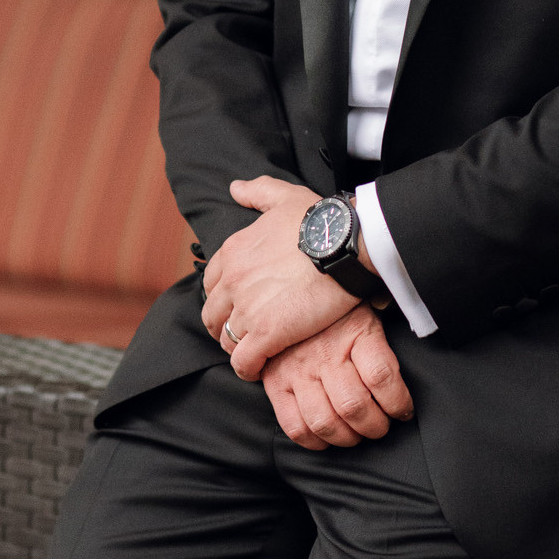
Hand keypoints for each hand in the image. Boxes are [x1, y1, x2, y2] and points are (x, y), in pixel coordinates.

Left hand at [201, 175, 354, 379]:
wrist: (346, 244)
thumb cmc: (321, 221)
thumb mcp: (286, 195)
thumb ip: (258, 191)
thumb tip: (235, 188)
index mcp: (234, 252)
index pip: (211, 284)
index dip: (222, 299)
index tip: (237, 307)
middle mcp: (233, 280)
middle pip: (213, 315)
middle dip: (224, 327)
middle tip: (243, 334)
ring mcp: (247, 308)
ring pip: (226, 340)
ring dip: (236, 349)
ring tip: (254, 354)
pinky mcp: (267, 333)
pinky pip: (243, 361)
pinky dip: (247, 369)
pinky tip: (259, 370)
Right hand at [261, 309, 413, 449]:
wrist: (290, 289)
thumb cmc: (336, 308)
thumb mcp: (367, 311)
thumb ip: (384, 340)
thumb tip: (402, 368)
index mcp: (356, 332)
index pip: (382, 376)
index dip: (399, 403)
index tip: (404, 411)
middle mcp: (326, 353)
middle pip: (354, 407)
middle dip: (375, 427)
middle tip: (380, 427)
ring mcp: (298, 370)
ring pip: (326, 422)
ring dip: (347, 438)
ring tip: (356, 434)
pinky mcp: (276, 383)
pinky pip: (295, 426)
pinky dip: (314, 441)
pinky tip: (327, 437)